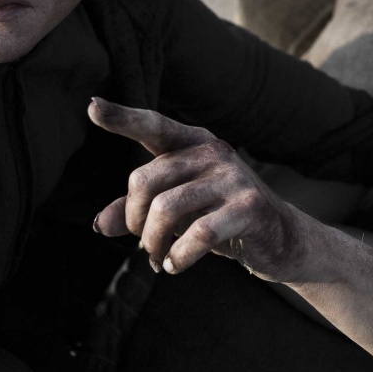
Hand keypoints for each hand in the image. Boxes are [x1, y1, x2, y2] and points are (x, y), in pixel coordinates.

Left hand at [87, 97, 312, 280]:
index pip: (153, 126)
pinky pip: (198, 233)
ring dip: (154, 243)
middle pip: (144, 180)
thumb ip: (138, 212)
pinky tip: (176, 265)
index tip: (90, 106)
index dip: (122, 118)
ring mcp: (233, 177)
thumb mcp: (178, 212)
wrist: (282, 239)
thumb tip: (99, 224)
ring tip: (159, 259)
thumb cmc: (220, 218)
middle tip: (145, 243)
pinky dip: (179, 256)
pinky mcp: (249, 207)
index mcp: (193, 143)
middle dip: (134, 220)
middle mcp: (213, 152)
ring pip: (166, 209)